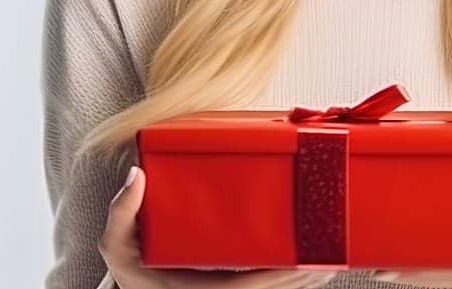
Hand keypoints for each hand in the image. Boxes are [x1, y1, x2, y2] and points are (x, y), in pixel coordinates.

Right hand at [101, 165, 336, 288]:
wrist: (130, 282)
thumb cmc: (128, 266)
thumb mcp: (115, 246)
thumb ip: (122, 213)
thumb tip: (136, 175)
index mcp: (203, 288)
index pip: (253, 286)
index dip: (283, 277)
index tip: (310, 262)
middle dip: (305, 277)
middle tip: (336, 258)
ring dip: (304, 277)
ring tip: (335, 260)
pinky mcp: (233, 284)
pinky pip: (266, 282)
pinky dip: (290, 275)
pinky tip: (312, 262)